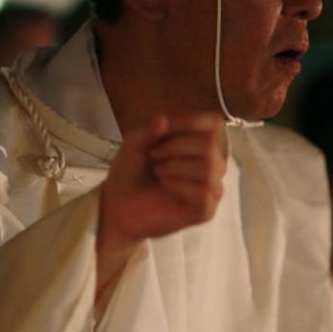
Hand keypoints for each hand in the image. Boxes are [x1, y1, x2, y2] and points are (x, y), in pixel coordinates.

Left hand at [96, 113, 226, 291]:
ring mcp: (210, 189)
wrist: (117, 204)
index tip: (168, 127)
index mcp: (198, 144)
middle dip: (178, 146)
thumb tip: (164, 120)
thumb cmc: (130, 172)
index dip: (194, 121)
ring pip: (210, 168)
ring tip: (159, 171)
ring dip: (177, 166)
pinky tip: (165, 184)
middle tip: (154, 154)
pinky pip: (204, 193)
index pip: (214, 125)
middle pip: (210, 145)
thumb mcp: (134, 144)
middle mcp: (210, 165)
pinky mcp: (205, 211)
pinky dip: (181, 185)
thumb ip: (150, 131)